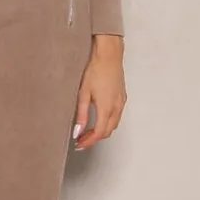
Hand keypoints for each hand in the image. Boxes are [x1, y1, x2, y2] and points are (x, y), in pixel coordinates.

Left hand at [73, 34, 126, 149]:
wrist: (109, 55)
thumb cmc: (95, 70)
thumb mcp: (84, 94)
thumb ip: (81, 115)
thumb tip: (77, 131)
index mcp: (106, 108)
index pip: (99, 133)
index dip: (89, 142)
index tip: (79, 144)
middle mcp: (116, 107)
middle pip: (107, 131)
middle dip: (94, 138)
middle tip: (81, 139)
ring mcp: (121, 103)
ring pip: (113, 125)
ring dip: (101, 131)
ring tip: (87, 131)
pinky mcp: (122, 97)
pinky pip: (117, 116)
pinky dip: (108, 122)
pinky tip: (98, 119)